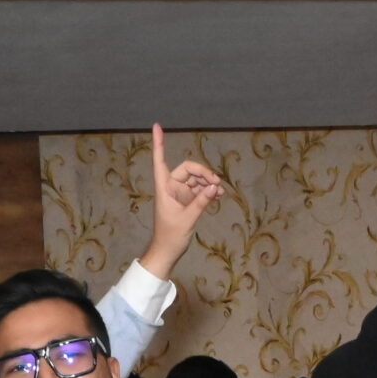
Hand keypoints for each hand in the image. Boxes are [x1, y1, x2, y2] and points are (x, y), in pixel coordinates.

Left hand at [139, 125, 224, 278]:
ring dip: (208, 183)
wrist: (168, 252)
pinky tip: (218, 195)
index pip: (160, 161)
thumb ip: (201, 202)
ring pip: (196, 180)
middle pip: (188, 169)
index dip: (158, 144)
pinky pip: (200, 190)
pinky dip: (209, 191)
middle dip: (202, 173)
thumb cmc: (170, 236)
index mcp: (164, 188)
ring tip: (219, 191)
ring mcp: (180, 194)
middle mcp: (171, 187)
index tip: (157, 126)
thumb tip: (214, 187)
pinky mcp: (188, 201)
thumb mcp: (187, 219)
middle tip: (216, 183)